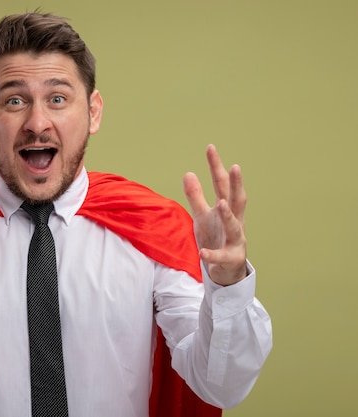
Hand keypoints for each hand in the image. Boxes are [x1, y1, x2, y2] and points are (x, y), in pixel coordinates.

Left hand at [183, 145, 246, 285]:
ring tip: (220, 203)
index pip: (222, 185)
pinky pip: (220, 257)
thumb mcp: (203, 216)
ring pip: (234, 226)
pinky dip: (212, 255)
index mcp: (226, 209)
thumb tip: (188, 173)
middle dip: (236, 184)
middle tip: (235, 167)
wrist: (226, 270)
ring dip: (228, 215)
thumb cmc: (216, 238)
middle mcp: (234, 222)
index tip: (210, 148)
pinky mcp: (230, 259)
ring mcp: (235, 240)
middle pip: (236, 200)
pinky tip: (203, 252)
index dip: (216, 167)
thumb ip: (196, 196)